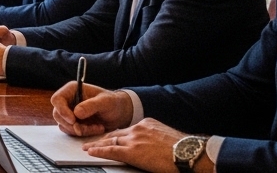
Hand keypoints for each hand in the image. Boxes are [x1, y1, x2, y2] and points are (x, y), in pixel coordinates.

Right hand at [50, 81, 133, 136]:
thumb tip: (76, 113)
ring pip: (64, 125)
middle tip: (85, 129)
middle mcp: (68, 100)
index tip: (73, 120)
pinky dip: (83, 133)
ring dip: (80, 130)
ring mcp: (69, 112)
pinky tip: (95, 129)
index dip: (62, 110)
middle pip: (58, 114)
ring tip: (97, 127)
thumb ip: (91, 105)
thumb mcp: (105, 102)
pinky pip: (71, 131)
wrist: (119, 113)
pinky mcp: (73, 123)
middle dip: (72, 124)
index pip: (57, 99)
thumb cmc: (113, 103)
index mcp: (72, 90)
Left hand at [82, 119, 212, 172]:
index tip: (111, 137)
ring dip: (98, 144)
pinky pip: (111, 151)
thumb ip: (155, 138)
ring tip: (88, 147)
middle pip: (116, 134)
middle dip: (104, 138)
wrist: (189, 153)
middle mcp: (138, 128)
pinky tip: (91, 151)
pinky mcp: (132, 151)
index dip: (117, 135)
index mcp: (147, 124)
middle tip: (93, 141)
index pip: (127, 129)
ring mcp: (134, 139)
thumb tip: (153, 146)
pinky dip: (99, 151)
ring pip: (110, 141)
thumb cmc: (183, 149)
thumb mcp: (167, 137)